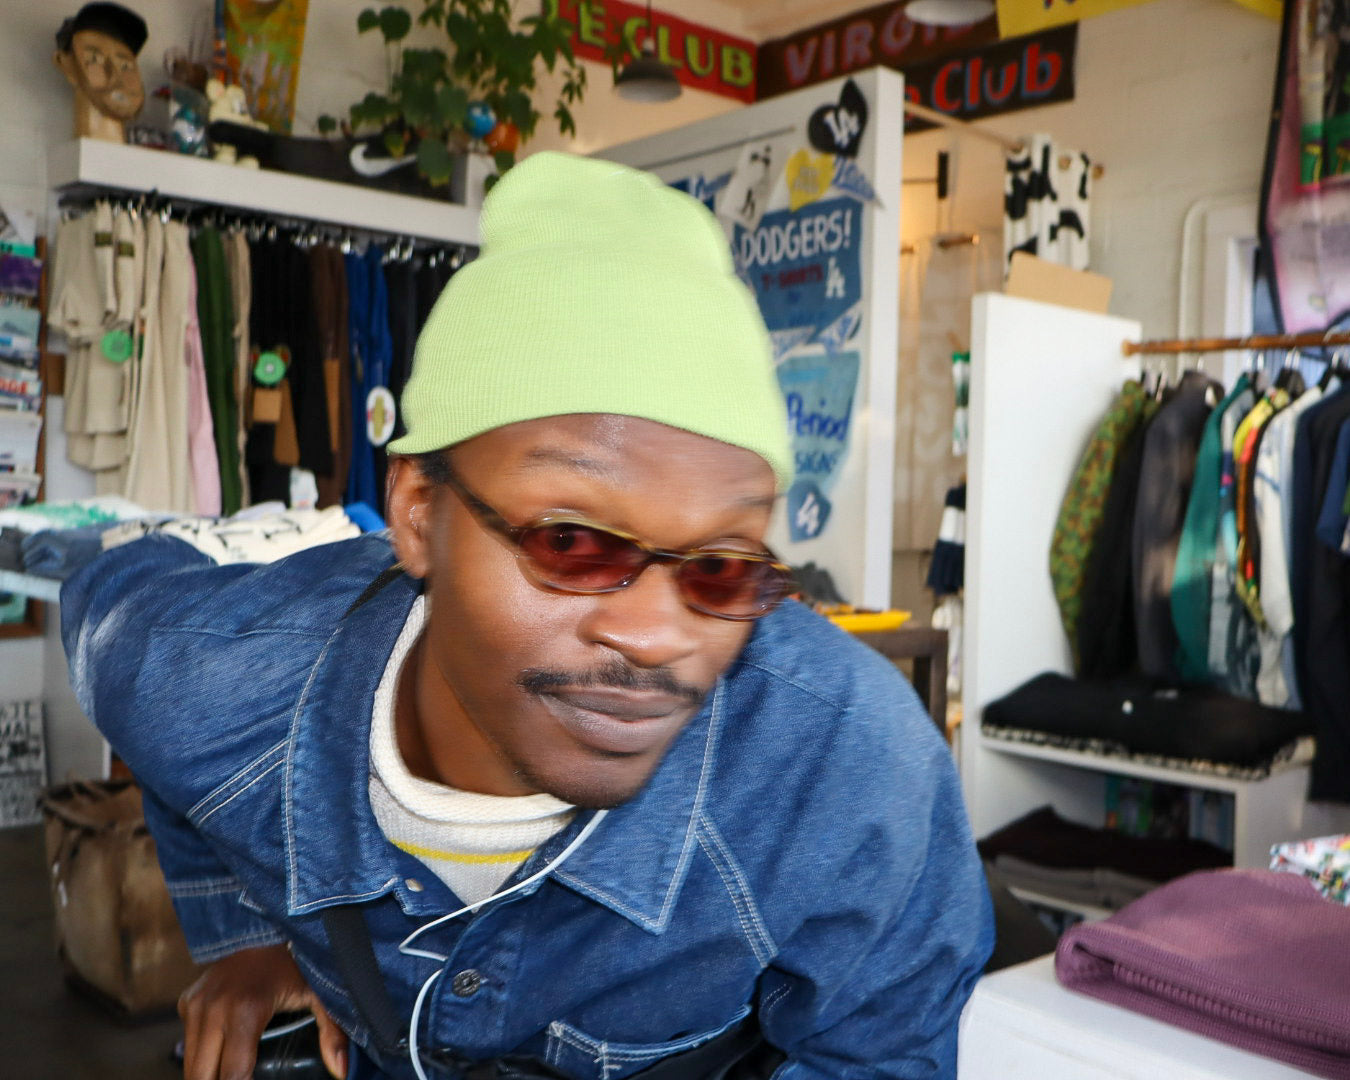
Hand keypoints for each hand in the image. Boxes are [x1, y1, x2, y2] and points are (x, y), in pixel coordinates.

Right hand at [178, 943, 348, 1079]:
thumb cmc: (296, 961)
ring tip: (231, 1072)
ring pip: (190, 1063)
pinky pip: (188, 1041)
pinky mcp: (188, 1000)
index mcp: (246, 1011)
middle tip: (243, 1079)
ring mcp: (197, 1004)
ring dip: (207, 1074)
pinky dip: (200, 1053)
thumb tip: (342, 1071)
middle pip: (203, 1076)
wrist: (266, 924)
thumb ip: (333, 1032)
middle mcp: (214, 1009)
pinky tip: (221, 1051)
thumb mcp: (319, 993)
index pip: (233, 1075)